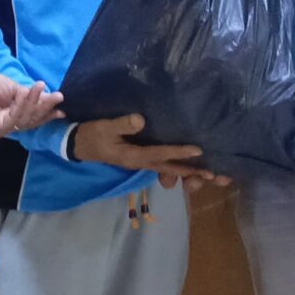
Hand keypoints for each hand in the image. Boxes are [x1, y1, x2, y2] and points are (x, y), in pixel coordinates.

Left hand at [0, 71, 64, 139]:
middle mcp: (8, 128)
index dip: (47, 113)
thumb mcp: (15, 89)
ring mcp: (1, 130)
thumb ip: (30, 96)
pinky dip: (22, 105)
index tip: (62, 108)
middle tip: (59, 96)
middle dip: (45, 108)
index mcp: (12, 119)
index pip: (33, 119)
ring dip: (35, 104)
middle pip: (31, 121)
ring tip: (43, 88)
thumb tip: (49, 98)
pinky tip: (28, 93)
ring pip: (24, 120)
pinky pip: (14, 118)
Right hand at [71, 114, 228, 188]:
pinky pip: (164, 165)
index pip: (161, 154)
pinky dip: (178, 166)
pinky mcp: (142, 159)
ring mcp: (142, 163)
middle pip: (170, 170)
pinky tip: (190, 164)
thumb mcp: (104, 128)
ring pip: (169, 170)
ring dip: (188, 172)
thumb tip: (141, 119)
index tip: (199, 150)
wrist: (80, 145)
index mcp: (134, 157)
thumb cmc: (93, 135)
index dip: (179, 153)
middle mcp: (141, 163)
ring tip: (208, 173)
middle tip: (214, 175)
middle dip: (191, 172)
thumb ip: (122, 124)